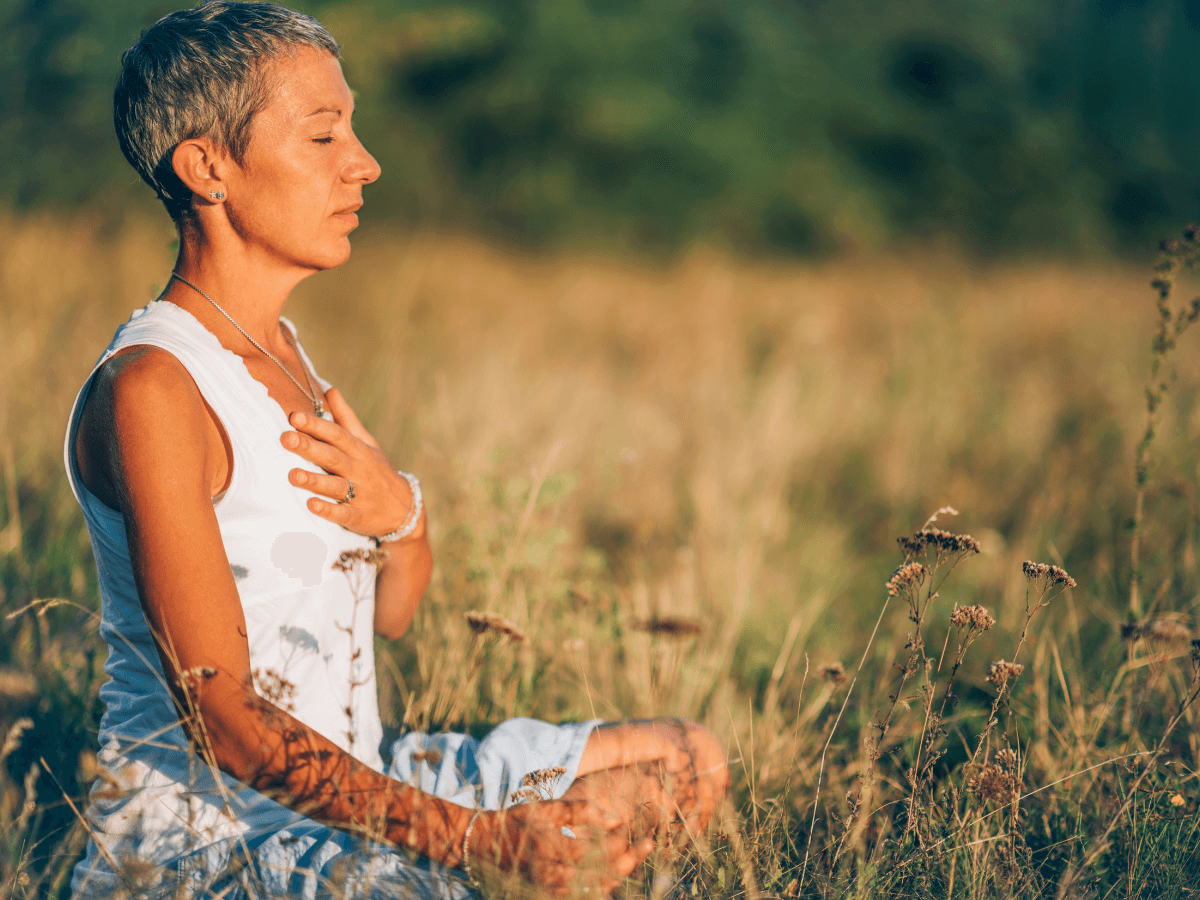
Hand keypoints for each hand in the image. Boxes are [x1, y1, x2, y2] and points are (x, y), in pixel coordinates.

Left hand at [280, 388, 421, 540]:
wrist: (406, 510)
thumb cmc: (379, 471)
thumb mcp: (367, 443)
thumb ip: (346, 419)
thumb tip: (330, 390)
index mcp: (360, 450)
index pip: (337, 434)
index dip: (316, 425)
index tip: (295, 416)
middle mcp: (360, 470)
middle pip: (333, 457)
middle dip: (309, 448)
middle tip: (286, 438)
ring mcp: (361, 494)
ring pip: (336, 486)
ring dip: (315, 480)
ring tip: (292, 474)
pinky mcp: (359, 517)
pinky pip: (343, 514)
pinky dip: (328, 510)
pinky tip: (311, 504)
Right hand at [471, 799, 655, 896]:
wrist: (484, 845)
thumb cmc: (519, 821)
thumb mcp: (548, 809)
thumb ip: (582, 811)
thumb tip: (616, 818)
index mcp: (550, 849)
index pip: (597, 853)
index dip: (622, 845)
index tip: (640, 835)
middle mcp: (550, 875)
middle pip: (601, 877)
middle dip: (628, 862)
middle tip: (646, 847)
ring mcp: (548, 891)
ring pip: (594, 892)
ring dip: (617, 877)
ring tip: (631, 859)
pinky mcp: (546, 898)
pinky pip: (580, 898)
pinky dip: (599, 889)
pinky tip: (611, 877)